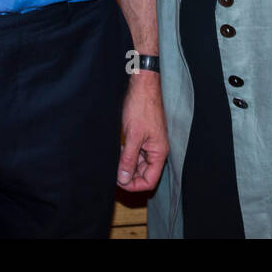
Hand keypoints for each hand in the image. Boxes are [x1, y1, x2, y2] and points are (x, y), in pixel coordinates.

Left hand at [117, 72, 167, 191]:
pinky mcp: (143, 137)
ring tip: (114, 160)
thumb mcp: (133, 136)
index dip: (134, 185)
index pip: (149, 180)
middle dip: (129, 176)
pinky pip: (136, 153)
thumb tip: (123, 179)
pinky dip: (126, 154)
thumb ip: (129, 159)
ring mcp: (150, 144)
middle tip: (113, 172)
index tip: (118, 182)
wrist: (142, 85)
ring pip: (139, 164)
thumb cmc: (142, 106)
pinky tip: (118, 150)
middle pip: (144, 174)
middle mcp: (157, 150)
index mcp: (159, 152)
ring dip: (126, 165)